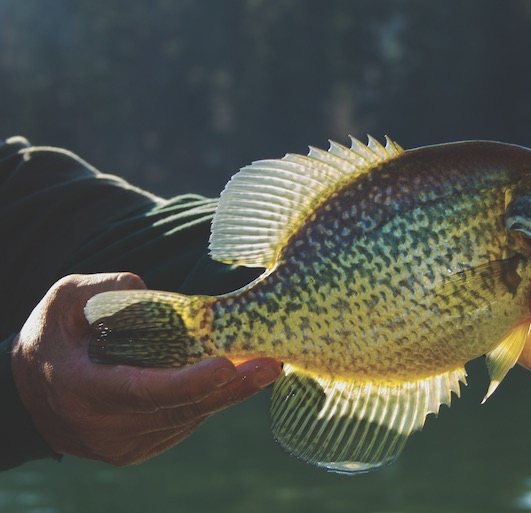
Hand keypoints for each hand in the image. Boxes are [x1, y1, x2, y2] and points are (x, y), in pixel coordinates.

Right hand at [11, 273, 280, 465]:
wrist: (29, 397)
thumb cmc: (51, 341)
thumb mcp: (62, 302)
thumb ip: (100, 290)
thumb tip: (143, 288)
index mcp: (83, 389)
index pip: (143, 391)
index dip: (188, 382)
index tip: (226, 366)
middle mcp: (105, 427)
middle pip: (179, 410)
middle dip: (231, 388)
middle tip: (270, 364)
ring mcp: (123, 445)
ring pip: (186, 419)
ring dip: (227, 395)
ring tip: (262, 366)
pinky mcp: (137, 450)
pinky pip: (181, 425)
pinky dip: (206, 402)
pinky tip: (229, 380)